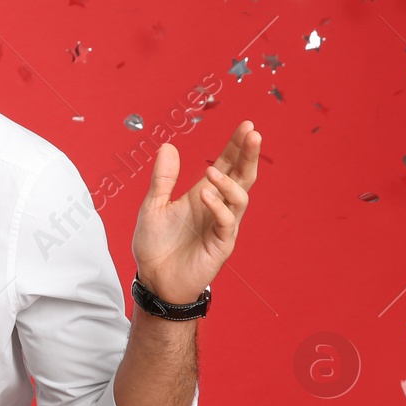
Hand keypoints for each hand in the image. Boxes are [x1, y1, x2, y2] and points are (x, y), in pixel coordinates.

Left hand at [131, 121, 260, 304]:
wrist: (153, 279)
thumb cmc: (155, 245)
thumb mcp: (153, 206)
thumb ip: (163, 178)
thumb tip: (168, 146)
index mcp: (203, 195)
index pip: (227, 165)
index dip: (237, 146)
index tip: (246, 126)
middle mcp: (217, 207)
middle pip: (242, 176)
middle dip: (249, 155)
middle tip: (253, 134)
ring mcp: (222, 226)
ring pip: (240, 198)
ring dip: (228, 181)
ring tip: (212, 171)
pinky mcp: (221, 245)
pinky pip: (227, 222)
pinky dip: (218, 206)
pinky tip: (205, 195)